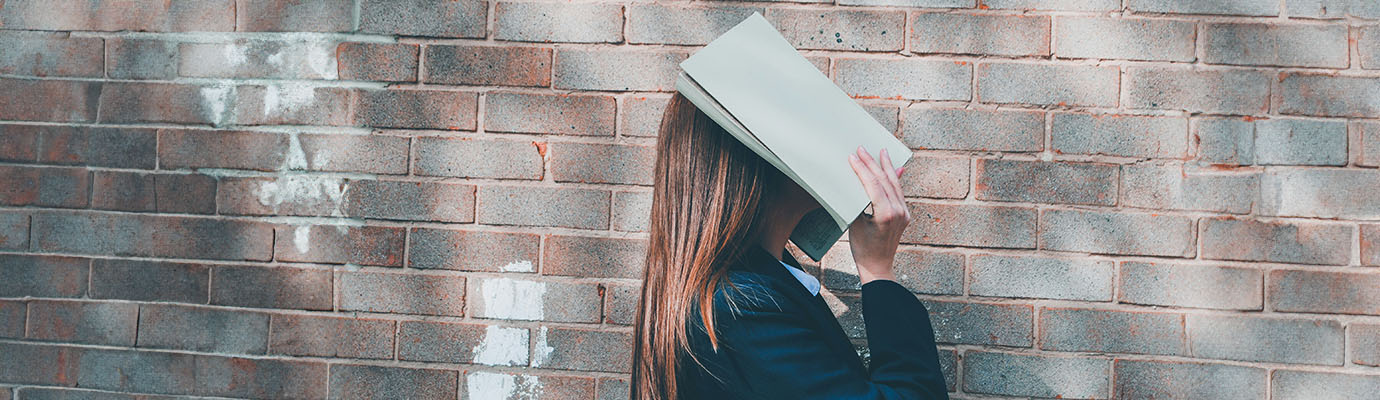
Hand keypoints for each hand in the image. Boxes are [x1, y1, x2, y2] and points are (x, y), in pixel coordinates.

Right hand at [846, 146, 910, 284]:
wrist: (878, 267)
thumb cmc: (863, 249)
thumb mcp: (856, 223)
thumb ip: (861, 201)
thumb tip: (861, 181)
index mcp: (886, 214)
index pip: (873, 185)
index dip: (863, 168)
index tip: (854, 156)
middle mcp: (899, 212)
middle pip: (885, 181)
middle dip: (873, 163)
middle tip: (863, 149)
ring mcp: (904, 213)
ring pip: (895, 184)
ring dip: (887, 167)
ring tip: (882, 151)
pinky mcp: (905, 215)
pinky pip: (899, 192)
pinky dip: (894, 179)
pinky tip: (894, 168)